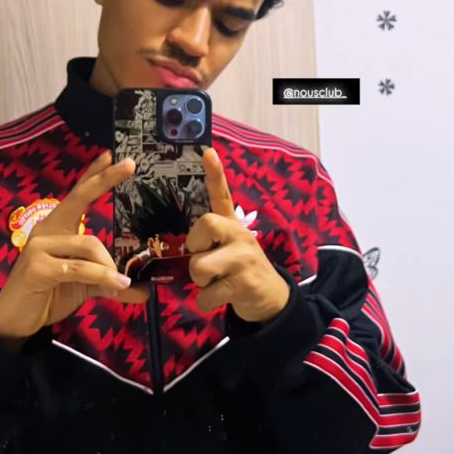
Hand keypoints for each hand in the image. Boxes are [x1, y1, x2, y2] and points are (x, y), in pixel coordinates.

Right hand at [0, 150, 149, 345]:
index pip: (76, 195)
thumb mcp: (85, 286)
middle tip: (129, 164)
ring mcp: (39, 247)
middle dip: (104, 180)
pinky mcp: (37, 268)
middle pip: (78, 199)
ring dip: (110, 267)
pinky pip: (80, 268)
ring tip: (122, 283)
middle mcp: (46, 230)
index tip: (111, 155)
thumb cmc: (48, 294)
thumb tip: (143, 290)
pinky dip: (103, 277)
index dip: (93, 174)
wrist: (15, 319)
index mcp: (57, 228)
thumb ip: (110, 283)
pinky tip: (118, 286)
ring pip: (89, 245)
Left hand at [185, 149, 290, 322]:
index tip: (208, 152)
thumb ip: (209, 241)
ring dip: (199, 282)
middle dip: (195, 246)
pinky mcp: (244, 283)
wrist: (270, 299)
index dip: (215, 174)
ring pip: (199, 267)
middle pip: (205, 225)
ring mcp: (244, 259)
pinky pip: (206, 295)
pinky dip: (205, 302)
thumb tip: (184, 244)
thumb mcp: (228, 249)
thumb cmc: (238, 271)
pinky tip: (219, 298)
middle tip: (203, 257)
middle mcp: (240, 236)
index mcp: (233, 226)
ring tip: (214, 282)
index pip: (224, 195)